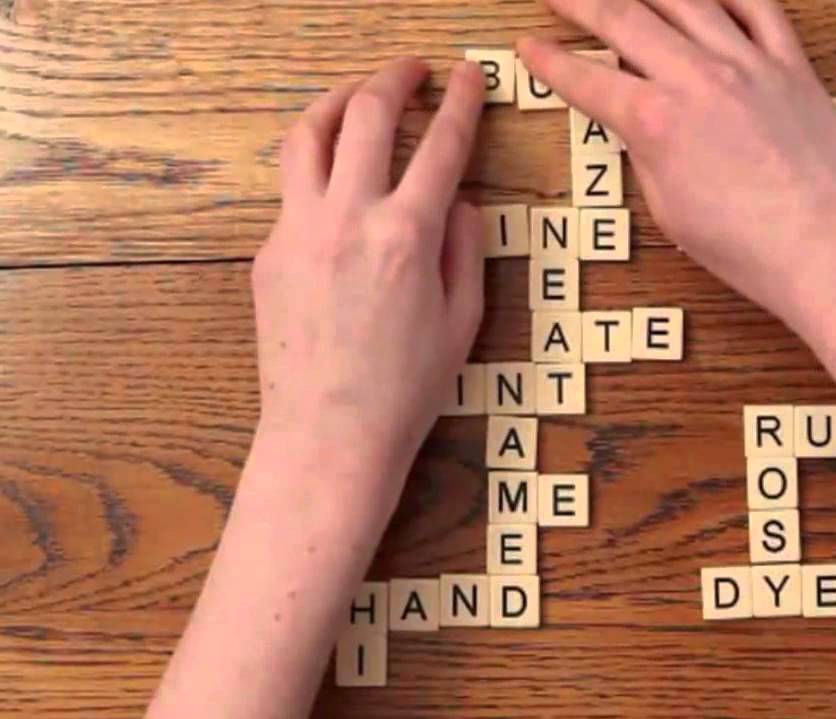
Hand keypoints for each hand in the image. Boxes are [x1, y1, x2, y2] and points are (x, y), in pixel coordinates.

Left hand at [251, 58, 485, 491]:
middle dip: (393, 79)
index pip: (440, 145)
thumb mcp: (463, 320)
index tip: (469, 76)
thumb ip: (466, 249)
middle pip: (365, 115)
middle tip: (412, 70)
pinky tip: (336, 185)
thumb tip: (461, 202)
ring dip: (336, 101)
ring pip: (307, 135)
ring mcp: (298, 231)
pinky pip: (292, 191)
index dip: (460, 102)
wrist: (328, 434)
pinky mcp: (268, 251)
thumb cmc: (407, 388)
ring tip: (357, 96)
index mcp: (407, 235)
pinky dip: (317, 170)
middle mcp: (347, 218)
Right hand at [519, 0, 835, 330]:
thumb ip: (647, 155)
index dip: (549, 63)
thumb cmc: (754, 250)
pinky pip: (758, 6)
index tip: (528, 48)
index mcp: (656, 122)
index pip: (586, 79)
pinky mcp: (793, 66)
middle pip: (624, 18)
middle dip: (580, 2)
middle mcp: (698, 78)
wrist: (834, 251)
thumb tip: (638, 128)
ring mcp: (749, 64)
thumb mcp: (671, 212)